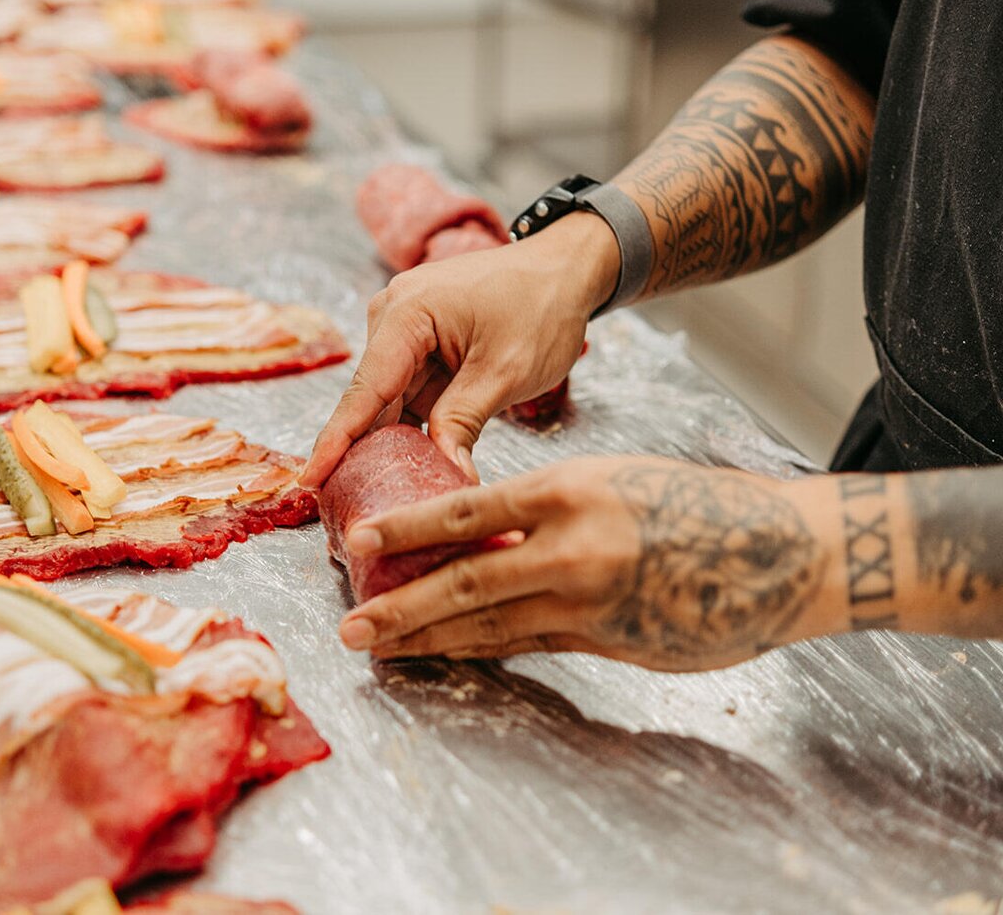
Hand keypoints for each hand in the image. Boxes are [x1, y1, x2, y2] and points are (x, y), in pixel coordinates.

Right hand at [299, 213, 618, 487]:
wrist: (566, 270)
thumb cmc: (541, 304)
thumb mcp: (506, 370)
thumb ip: (464, 421)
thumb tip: (445, 474)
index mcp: (406, 315)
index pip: (364, 391)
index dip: (336, 441)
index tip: (309, 480)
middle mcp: (393, 319)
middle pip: (369, 401)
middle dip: (360, 454)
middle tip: (350, 510)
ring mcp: (403, 332)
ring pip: (387, 404)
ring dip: (389, 446)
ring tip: (379, 499)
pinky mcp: (419, 347)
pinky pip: (406, 396)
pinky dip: (411, 430)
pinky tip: (409, 470)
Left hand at [337, 456, 845, 670]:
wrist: (785, 550)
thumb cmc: (701, 503)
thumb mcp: (617, 480)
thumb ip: (551, 509)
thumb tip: (484, 537)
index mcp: (570, 490)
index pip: (467, 512)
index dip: (408, 528)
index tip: (361, 541)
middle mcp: (572, 548)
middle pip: (465, 584)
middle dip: (400, 609)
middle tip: (350, 625)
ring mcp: (590, 603)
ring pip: (490, 627)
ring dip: (430, 640)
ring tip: (383, 648)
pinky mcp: (608, 642)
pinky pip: (531, 646)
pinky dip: (485, 651)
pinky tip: (451, 654)